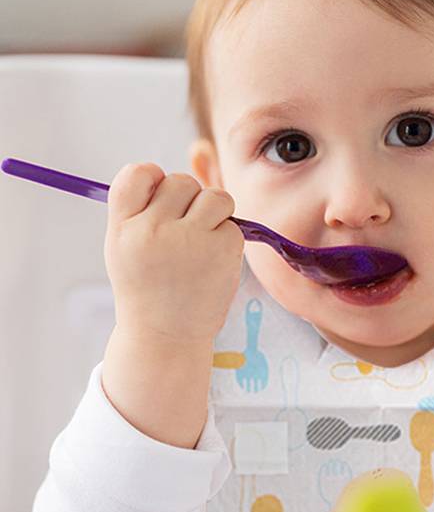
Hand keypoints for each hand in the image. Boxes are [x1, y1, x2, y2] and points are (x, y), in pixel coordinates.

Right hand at [104, 163, 243, 343]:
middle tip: (184, 230)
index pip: (136, 174)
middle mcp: (153, 231)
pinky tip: (213, 262)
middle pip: (181, 181)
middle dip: (188, 200)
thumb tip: (167, 174)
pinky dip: (227, 237)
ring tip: (203, 240)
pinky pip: (233, 223)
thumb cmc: (147, 288)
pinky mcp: (223, 249)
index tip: (159, 196)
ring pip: (214, 196)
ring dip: (214, 212)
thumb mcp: (125, 248)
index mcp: (123, 228)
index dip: (153, 177)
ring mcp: (190, 240)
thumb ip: (140, 210)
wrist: (166, 337)